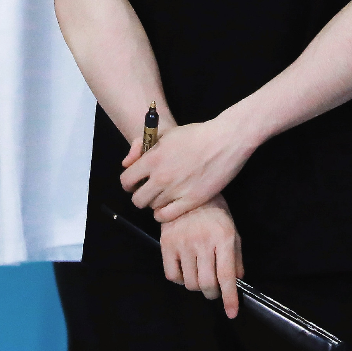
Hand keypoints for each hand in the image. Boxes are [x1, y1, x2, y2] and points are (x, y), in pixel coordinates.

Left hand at [120, 116, 251, 222]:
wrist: (225, 140)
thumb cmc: (196, 134)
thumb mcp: (166, 133)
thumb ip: (141, 146)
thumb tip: (126, 163)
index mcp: (152, 159)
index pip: (126, 181)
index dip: (130, 182)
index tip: (138, 182)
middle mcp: (161, 177)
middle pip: (137, 199)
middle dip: (141, 195)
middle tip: (151, 189)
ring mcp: (176, 191)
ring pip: (152, 208)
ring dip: (156, 202)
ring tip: (166, 194)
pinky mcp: (191, 201)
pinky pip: (166, 216)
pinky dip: (163, 214)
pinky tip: (170, 206)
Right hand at [159, 193, 243, 317]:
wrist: (188, 190)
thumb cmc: (214, 210)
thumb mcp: (231, 228)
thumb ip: (236, 256)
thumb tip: (238, 281)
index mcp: (223, 237)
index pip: (227, 275)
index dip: (230, 297)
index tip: (232, 313)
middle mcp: (203, 241)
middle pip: (207, 284)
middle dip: (212, 294)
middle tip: (214, 290)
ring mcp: (183, 242)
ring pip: (190, 282)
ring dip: (196, 286)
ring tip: (199, 275)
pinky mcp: (166, 243)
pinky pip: (172, 275)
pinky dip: (179, 279)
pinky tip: (184, 269)